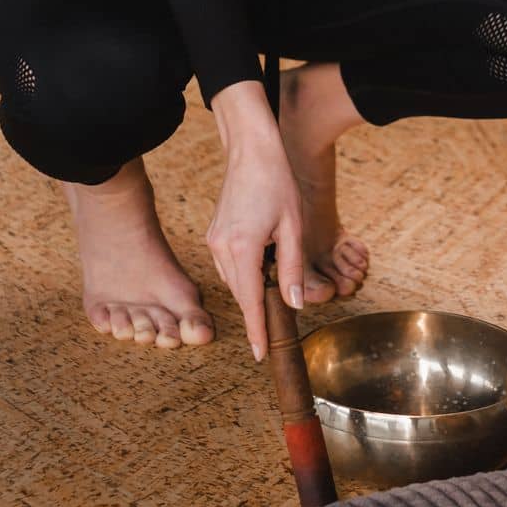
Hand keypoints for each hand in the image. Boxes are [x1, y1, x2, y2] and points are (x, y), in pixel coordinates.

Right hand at [205, 139, 304, 361]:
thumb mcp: (293, 227)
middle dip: (258, 309)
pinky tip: (263, 260)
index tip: (261, 354)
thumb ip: (292, 268)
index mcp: (242, 248)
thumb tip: (294, 303)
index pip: (249, 301)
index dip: (256, 330)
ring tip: (276, 277)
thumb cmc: (277, 183)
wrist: (251, 151)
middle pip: (241, 294)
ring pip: (234, 281)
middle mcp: (221, 248)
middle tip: (278, 323)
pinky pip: (229, 266)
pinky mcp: (213, 235)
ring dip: (253, 288)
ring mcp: (213, 241)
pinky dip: (245, 273)